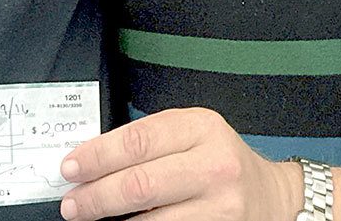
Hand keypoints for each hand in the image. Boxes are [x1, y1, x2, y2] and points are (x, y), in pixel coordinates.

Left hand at [59, 108, 296, 220]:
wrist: (270, 196)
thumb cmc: (219, 160)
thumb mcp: (191, 134)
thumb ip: (148, 141)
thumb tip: (91, 159)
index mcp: (201, 128)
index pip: (137, 141)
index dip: (97, 155)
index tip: (70, 167)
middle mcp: (214, 166)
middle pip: (140, 183)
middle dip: (96, 195)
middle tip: (72, 203)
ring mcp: (221, 207)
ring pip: (151, 220)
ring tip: (90, 215)